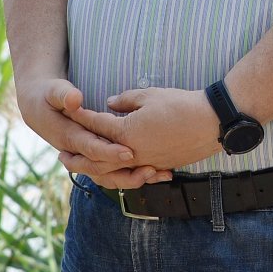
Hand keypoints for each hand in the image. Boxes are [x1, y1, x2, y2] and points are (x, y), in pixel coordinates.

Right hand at [16, 77, 158, 181]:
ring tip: (158, 173)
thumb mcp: (53, 91)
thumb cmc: (48, 96)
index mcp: (68, 137)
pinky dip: (132, 175)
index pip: (91, 148)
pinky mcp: (94, 157)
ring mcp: (85, 157)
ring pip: (109, 176)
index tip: (130, 152)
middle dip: (127, 172)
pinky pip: (113, 172)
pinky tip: (156, 172)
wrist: (38, 108)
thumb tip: (75, 100)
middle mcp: (77, 152)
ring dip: (133, 178)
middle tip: (152, 169)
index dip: (109, 151)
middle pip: (102, 169)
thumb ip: (63, 95)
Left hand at [74, 86, 221, 183]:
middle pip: (95, 158)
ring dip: (93, 171)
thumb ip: (126, 100)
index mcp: (126, 132)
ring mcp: (145, 163)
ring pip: (111, 173)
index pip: (96, 125)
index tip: (68, 112)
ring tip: (82, 170)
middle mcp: (131, 152)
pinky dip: (117, 176)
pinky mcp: (158, 167)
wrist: (212, 122)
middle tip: (60, 155)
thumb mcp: (151, 95)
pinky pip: (131, 176)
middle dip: (77, 155)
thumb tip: (110, 104)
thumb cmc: (181, 105)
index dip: (81, 117)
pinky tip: (112, 174)